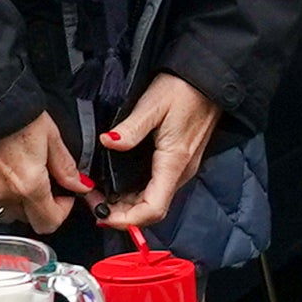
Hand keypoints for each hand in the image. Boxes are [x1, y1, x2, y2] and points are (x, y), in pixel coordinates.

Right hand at [0, 114, 88, 230]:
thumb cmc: (13, 112)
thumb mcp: (49, 135)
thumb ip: (65, 167)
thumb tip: (81, 187)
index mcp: (29, 184)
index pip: (48, 222)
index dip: (60, 212)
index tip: (62, 198)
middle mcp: (4, 194)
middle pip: (26, 218)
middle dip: (36, 204)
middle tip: (36, 181)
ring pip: (2, 214)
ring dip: (11, 204)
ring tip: (11, 180)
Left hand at [100, 74, 224, 233]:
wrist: (209, 81)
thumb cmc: (183, 90)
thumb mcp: (153, 104)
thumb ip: (131, 128)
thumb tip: (108, 142)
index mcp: (173, 162)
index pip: (153, 208)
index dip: (127, 220)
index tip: (102, 216)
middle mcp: (180, 172)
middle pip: (151, 210)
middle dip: (121, 214)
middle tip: (92, 203)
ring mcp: (181, 168)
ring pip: (153, 201)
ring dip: (127, 205)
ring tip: (100, 195)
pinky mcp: (178, 162)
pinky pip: (156, 188)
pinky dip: (135, 193)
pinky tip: (118, 184)